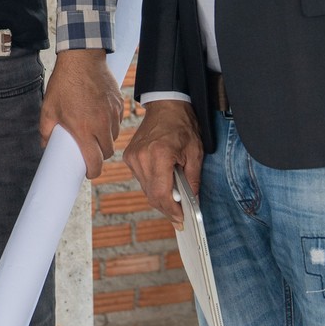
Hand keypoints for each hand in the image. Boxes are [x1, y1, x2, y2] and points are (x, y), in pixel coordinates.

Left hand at [40, 49, 125, 178]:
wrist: (82, 58)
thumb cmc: (64, 84)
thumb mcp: (49, 108)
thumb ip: (46, 130)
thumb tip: (45, 144)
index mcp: (84, 130)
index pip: (95, 161)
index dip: (92, 171)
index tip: (88, 171)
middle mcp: (102, 125)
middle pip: (107, 152)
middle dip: (99, 155)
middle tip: (89, 151)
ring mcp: (113, 114)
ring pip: (114, 137)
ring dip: (106, 139)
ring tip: (94, 132)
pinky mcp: (119, 104)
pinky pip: (118, 122)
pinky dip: (111, 124)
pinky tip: (100, 117)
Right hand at [122, 99, 203, 226]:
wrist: (166, 106)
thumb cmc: (183, 126)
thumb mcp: (195, 152)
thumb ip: (193, 179)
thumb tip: (193, 203)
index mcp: (159, 154)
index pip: (161, 193)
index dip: (172, 210)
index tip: (181, 219)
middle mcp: (141, 157)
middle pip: (152, 195)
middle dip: (167, 208)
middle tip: (180, 216)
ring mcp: (132, 157)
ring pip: (146, 190)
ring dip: (160, 198)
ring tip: (175, 200)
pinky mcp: (129, 157)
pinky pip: (141, 180)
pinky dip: (153, 186)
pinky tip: (164, 184)